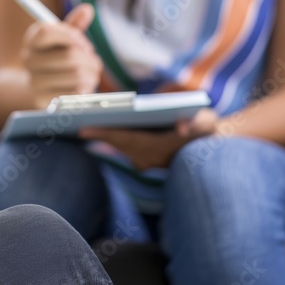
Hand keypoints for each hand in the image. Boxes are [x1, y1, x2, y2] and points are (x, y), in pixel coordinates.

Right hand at [21, 4, 102, 109]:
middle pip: (69, 56)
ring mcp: (33, 80)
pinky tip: (84, 86)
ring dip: (92, 74)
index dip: (70, 35)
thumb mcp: (62, 39)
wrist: (38, 86)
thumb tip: (87, 9)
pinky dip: (85, 88)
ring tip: (91, 73)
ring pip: (76, 75)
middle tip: (94, 61)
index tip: (84, 43)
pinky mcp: (42, 99)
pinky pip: (75, 93)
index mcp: (32, 38)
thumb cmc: (55, 57)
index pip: (47, 31)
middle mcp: (28, 58)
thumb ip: (74, 25)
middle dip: (89, 59)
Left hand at [78, 108, 218, 171]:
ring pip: (117, 147)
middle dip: (96, 133)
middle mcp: (150, 159)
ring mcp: (147, 162)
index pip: (126, 139)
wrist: (212, 150)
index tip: (82, 128)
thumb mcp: (208, 122)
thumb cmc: (208, 131)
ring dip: (101, 137)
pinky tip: (97, 129)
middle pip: (117, 144)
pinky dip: (110, 139)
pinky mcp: (145, 159)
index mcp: (161, 147)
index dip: (104, 133)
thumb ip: (198, 123)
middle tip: (72, 122)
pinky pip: (122, 149)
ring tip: (80, 122)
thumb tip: (183, 128)